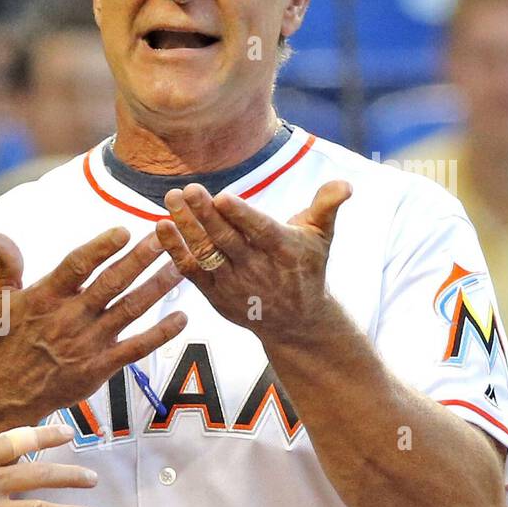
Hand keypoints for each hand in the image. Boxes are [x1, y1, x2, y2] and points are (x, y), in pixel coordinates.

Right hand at [0, 227, 187, 425]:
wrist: (8, 394)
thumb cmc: (7, 342)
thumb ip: (5, 263)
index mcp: (45, 297)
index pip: (76, 266)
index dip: (100, 248)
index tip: (124, 230)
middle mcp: (70, 318)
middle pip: (111, 283)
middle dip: (140, 258)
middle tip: (165, 237)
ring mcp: (88, 343)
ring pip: (130, 310)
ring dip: (157, 287)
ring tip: (180, 266)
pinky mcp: (100, 367)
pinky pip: (136, 348)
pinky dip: (160, 333)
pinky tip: (181, 317)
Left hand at [155, 180, 351, 345]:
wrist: (296, 322)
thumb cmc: (307, 269)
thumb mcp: (322, 238)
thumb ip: (327, 207)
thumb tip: (345, 184)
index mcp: (284, 251)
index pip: (261, 231)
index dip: (242, 216)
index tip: (223, 197)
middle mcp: (257, 268)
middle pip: (227, 240)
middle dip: (206, 215)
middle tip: (187, 189)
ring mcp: (233, 283)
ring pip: (207, 253)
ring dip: (186, 228)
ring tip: (171, 201)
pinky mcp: (214, 293)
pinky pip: (192, 271)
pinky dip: (176, 251)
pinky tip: (161, 227)